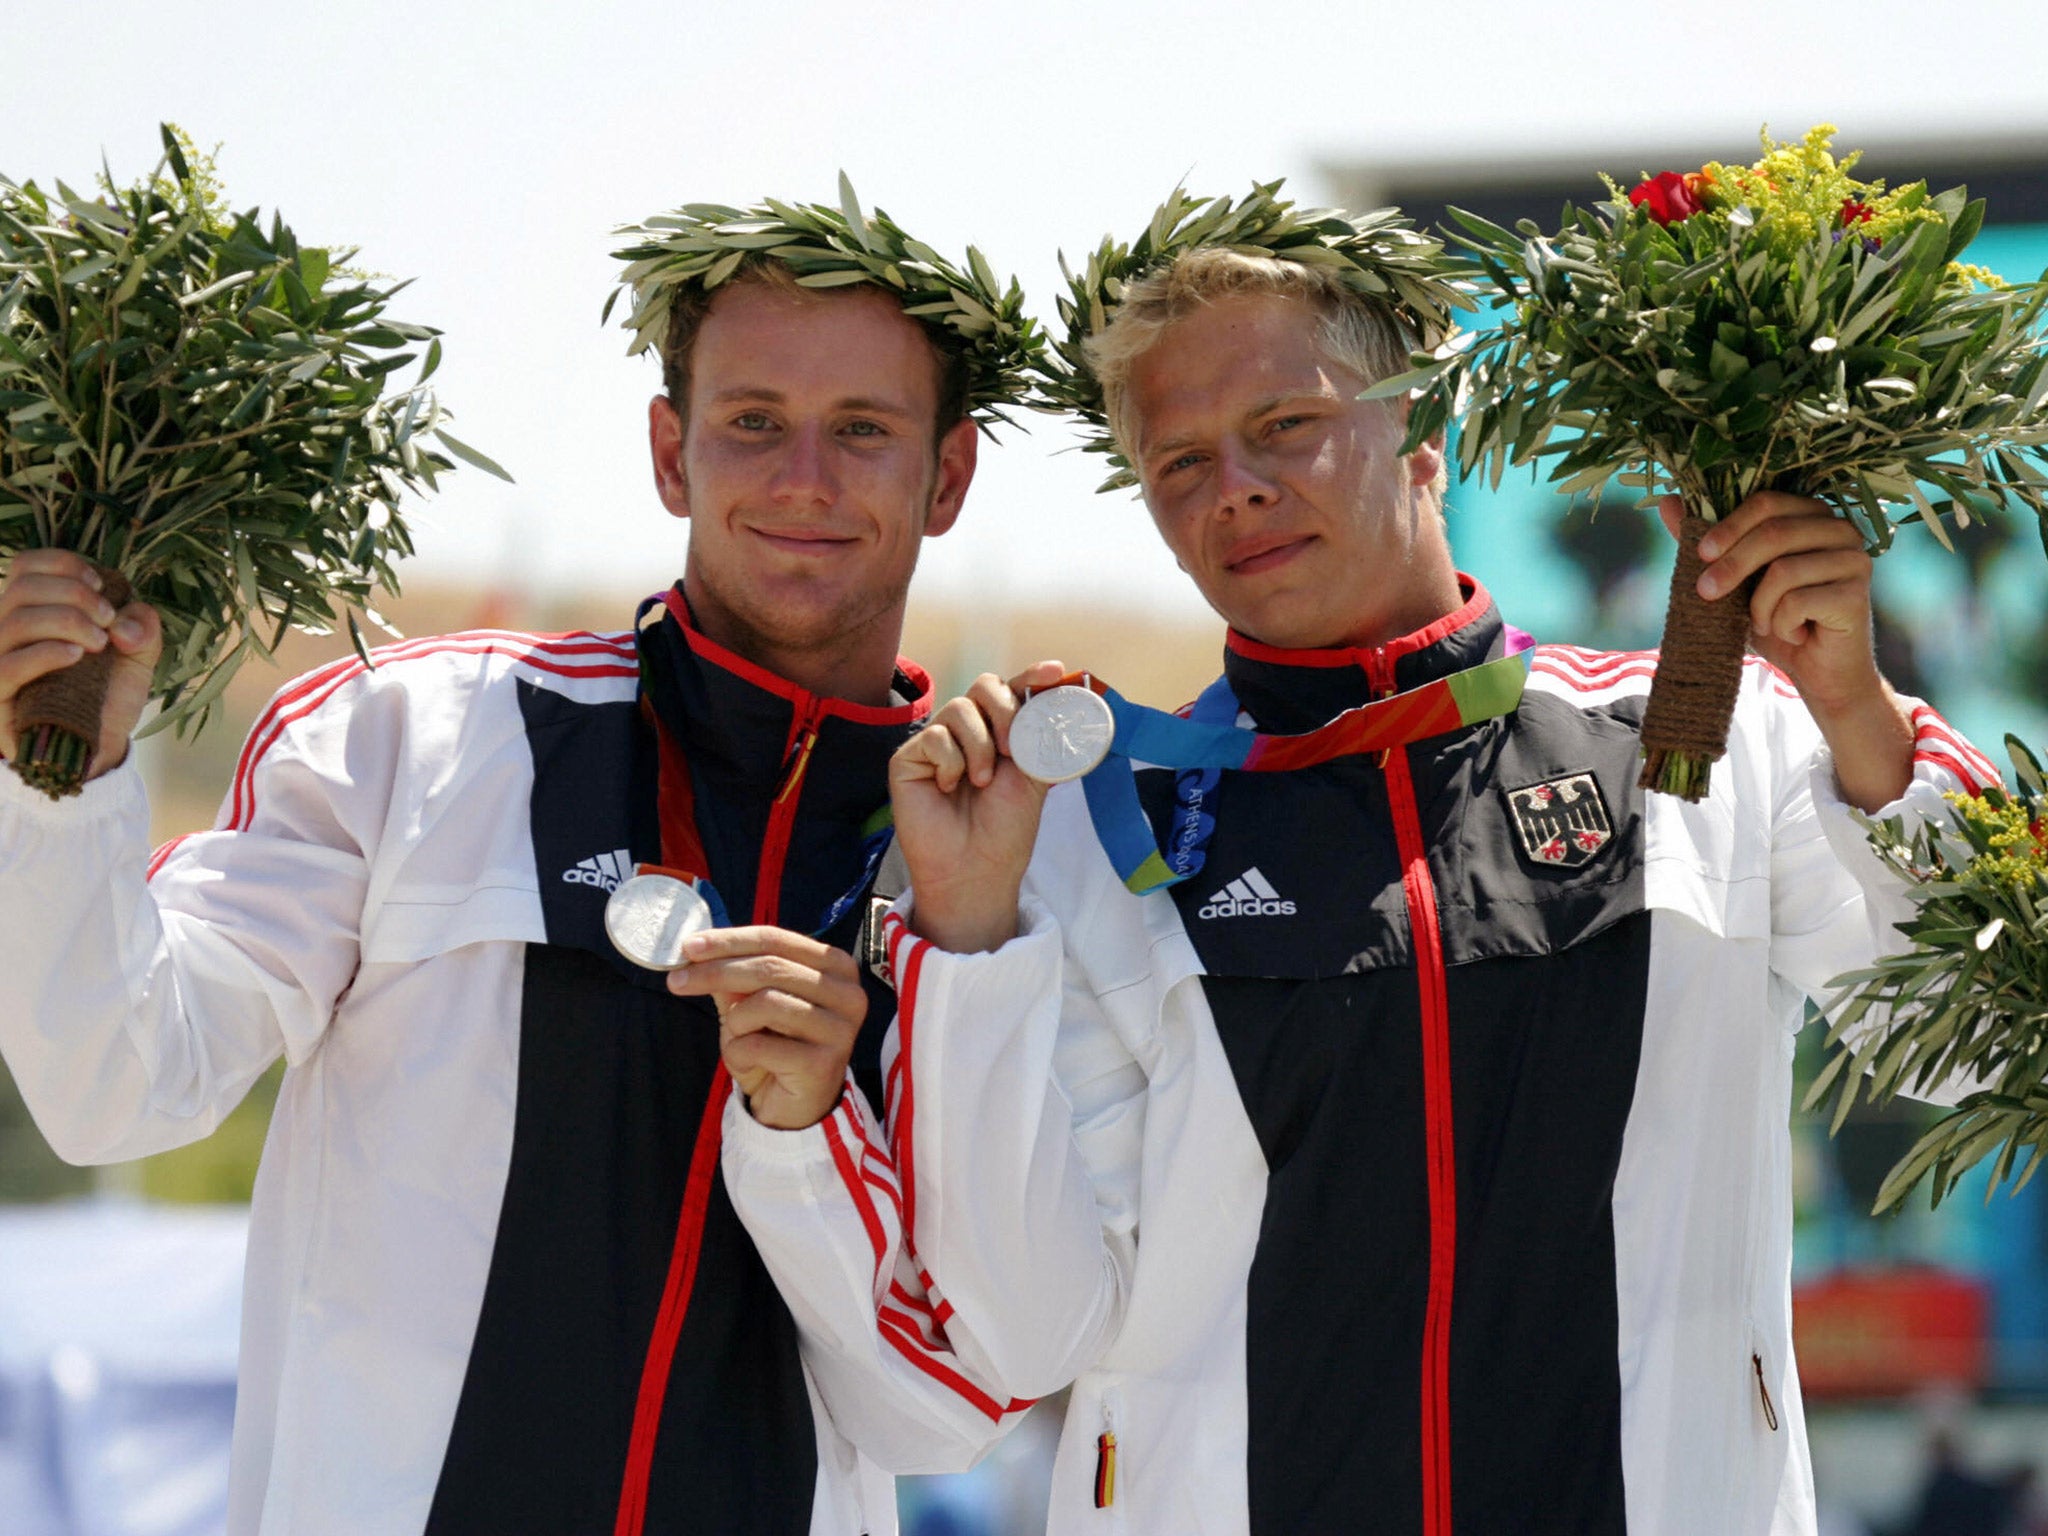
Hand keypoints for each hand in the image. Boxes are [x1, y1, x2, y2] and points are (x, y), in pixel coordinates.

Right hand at [0, 550, 161, 778]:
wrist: (98, 746)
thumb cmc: (108, 693)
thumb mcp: (136, 655)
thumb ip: (143, 628)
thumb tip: (125, 622)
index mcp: (34, 611)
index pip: (26, 566)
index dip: (62, 564)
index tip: (100, 585)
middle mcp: (8, 631)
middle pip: (22, 588)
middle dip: (74, 595)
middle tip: (108, 619)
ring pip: (15, 621)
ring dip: (65, 621)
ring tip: (99, 643)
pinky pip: (8, 667)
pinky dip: (46, 653)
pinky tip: (77, 656)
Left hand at [669, 925, 868, 1130]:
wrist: (793, 1108)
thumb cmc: (775, 1047)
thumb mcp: (748, 1004)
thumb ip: (731, 975)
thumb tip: (697, 949)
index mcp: (835, 966)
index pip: (775, 939)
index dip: (728, 941)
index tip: (689, 947)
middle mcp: (848, 993)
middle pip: (770, 967)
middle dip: (716, 972)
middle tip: (677, 981)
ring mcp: (840, 1029)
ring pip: (766, 1002)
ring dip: (735, 1021)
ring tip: (736, 1037)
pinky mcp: (823, 1064)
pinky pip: (760, 1044)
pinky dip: (738, 1053)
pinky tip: (746, 1063)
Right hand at [889, 660, 1066, 953]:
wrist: (977, 869)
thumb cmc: (1004, 830)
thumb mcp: (1035, 778)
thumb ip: (1043, 738)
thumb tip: (1064, 701)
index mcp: (999, 732)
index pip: (1014, 691)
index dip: (1032, 676)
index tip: (1055, 673)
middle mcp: (968, 731)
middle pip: (984, 686)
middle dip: (1005, 711)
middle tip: (1011, 750)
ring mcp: (937, 741)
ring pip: (959, 709)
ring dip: (979, 746)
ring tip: (982, 782)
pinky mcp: (909, 758)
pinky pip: (934, 737)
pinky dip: (951, 763)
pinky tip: (949, 789)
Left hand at [1661, 492, 1909, 809]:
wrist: (1818, 672)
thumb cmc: (1776, 620)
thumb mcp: (1735, 580)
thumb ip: (1707, 542)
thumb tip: (1666, 502)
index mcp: (1812, 514)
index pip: (1767, 503)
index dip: (1729, 525)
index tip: (1701, 554)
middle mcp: (1841, 529)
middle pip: (1774, 533)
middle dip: (1731, 565)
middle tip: (1705, 592)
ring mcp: (1855, 559)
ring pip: (1783, 571)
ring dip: (1759, 606)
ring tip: (1764, 623)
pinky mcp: (1857, 593)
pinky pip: (1798, 602)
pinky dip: (1781, 624)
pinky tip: (1794, 633)